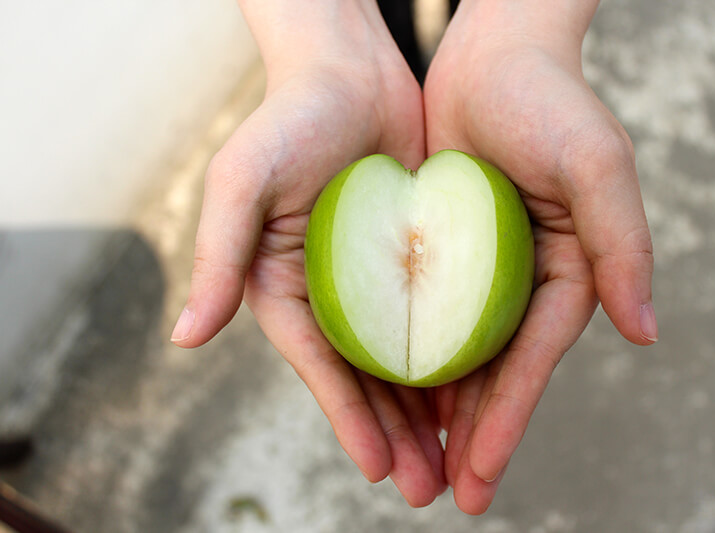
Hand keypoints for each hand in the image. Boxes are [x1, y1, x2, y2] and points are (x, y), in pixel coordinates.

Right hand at [171, 0, 446, 506]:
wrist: (351, 70)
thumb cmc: (289, 119)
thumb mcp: (243, 181)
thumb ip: (217, 256)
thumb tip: (185, 337)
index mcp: (287, 288)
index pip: (320, 365)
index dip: (348, 417)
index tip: (378, 467)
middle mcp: (332, 293)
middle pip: (367, 378)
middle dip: (395, 435)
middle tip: (427, 487)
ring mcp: (378, 280)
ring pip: (408, 359)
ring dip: (430, 414)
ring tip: (455, 464)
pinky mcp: (419, 259)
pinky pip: (440, 317)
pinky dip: (457, 357)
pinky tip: (479, 394)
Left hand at [424, 0, 656, 513]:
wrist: (493, 55)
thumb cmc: (549, 101)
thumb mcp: (594, 164)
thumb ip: (622, 245)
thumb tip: (647, 333)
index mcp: (568, 272)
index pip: (534, 361)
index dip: (508, 418)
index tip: (479, 471)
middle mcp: (525, 281)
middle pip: (497, 373)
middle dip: (473, 436)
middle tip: (444, 495)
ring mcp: (483, 271)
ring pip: (460, 356)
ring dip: (440, 413)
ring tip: (418, 469)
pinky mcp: (445, 252)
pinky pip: (426, 315)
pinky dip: (413, 357)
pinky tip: (395, 397)